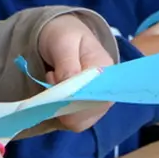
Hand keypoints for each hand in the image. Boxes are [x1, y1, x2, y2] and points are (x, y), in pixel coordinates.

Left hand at [34, 13, 116, 130]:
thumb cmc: (64, 35)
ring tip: (54, 82)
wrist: (63, 36)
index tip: (53, 81)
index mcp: (106, 71)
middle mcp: (106, 91)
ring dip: (59, 107)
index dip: (72, 100)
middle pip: (87, 116)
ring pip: (78, 122)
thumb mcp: (63, 42)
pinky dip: (59, 111)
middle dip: (62, 103)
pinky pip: (73, 122)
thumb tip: (70, 90)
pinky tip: (56, 92)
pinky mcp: (87, 109)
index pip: (95, 99)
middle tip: (52, 77)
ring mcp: (98, 103)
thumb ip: (67, 64)